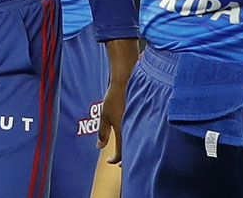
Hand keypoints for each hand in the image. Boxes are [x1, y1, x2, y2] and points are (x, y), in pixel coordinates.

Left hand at [97, 38, 139, 164]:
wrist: (128, 80)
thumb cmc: (114, 97)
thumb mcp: (104, 116)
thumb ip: (102, 133)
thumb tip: (99, 147)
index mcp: (123, 130)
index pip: (121, 153)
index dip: (115, 159)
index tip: (110, 161)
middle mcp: (133, 128)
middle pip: (131, 150)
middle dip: (125, 157)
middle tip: (119, 161)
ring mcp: (139, 121)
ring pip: (137, 141)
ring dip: (130, 147)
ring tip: (125, 149)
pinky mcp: (143, 115)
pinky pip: (140, 131)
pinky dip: (135, 136)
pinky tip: (132, 134)